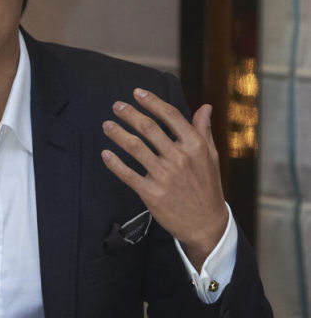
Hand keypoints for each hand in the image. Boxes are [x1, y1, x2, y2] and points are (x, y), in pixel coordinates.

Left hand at [101, 88, 226, 270]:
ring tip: (107, 125)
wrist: (206, 224)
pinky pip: (128, 174)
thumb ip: (203, 130)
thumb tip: (205, 107)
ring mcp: (165, 176)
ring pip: (135, 147)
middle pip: (149, 128)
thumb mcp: (211, 157)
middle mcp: (180, 158)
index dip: (151, 101)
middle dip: (129, 114)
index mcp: (195, 146)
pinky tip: (105, 154)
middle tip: (116, 106)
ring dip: (118, 134)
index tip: (137, 93)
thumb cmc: (207, 187)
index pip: (170, 115)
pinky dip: (114, 163)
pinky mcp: (152, 194)